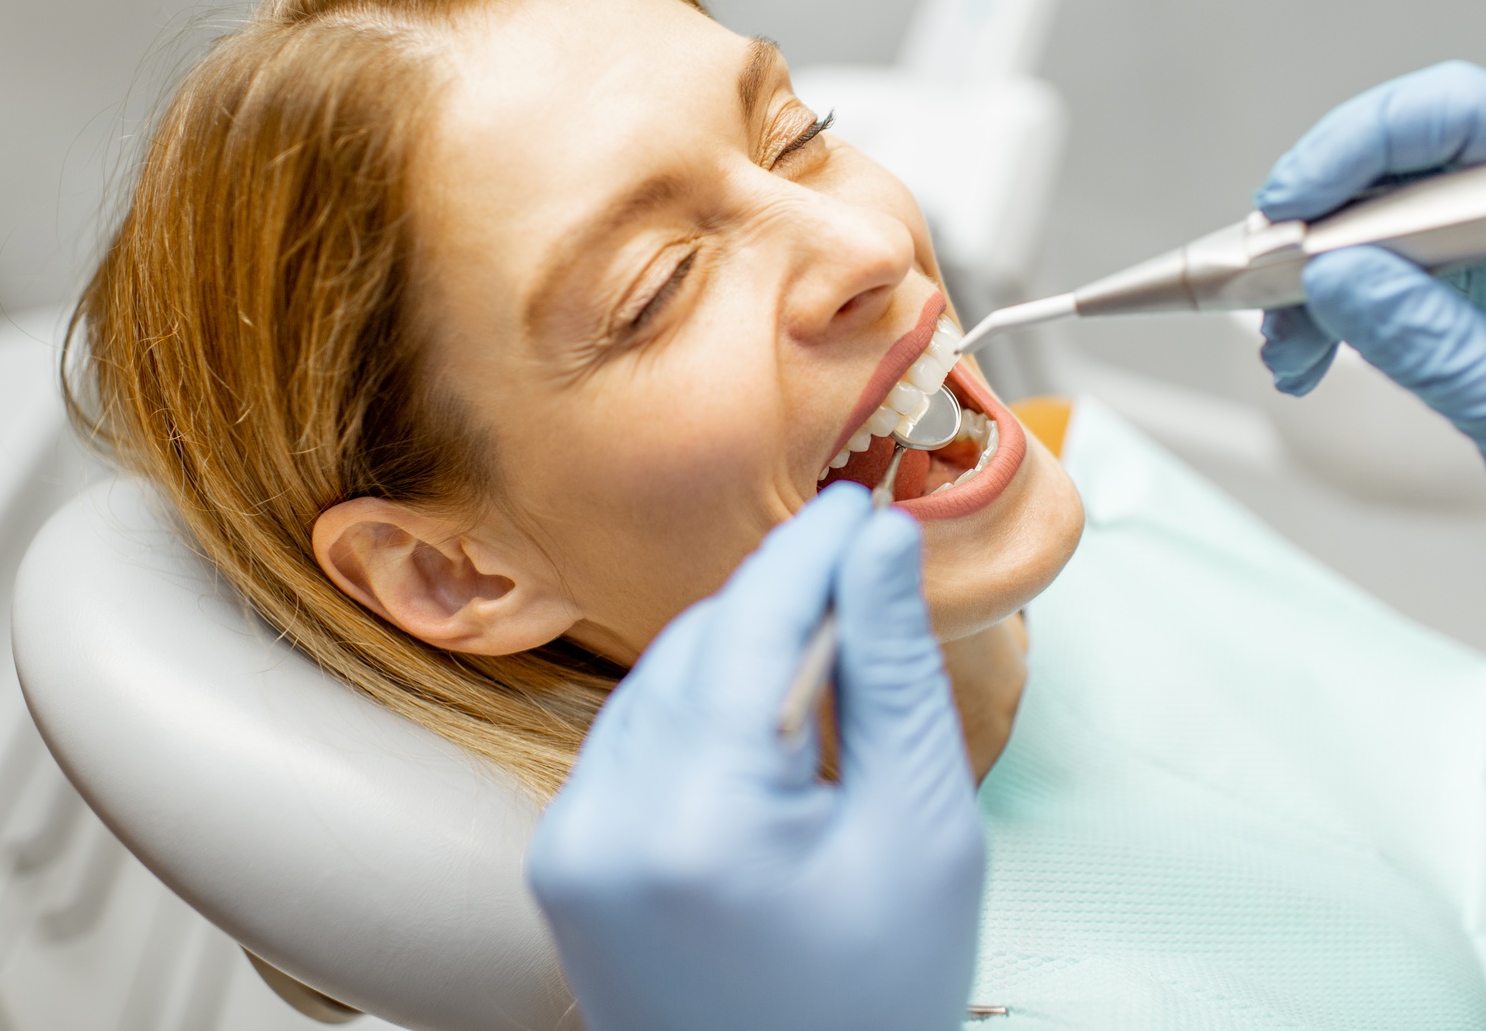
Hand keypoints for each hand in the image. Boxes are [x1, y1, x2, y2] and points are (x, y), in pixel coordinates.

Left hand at [525, 483, 984, 1030]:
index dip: (810, 550)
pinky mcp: (565, 863)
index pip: (749, 622)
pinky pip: (633, 738)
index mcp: (697, 818)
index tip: (862, 504)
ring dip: (741, 651)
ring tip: (831, 663)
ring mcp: (572, 846)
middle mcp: (604, 824)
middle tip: (865, 578)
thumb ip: (890, 671)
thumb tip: (877, 545)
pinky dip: (700, 710)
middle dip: (781, 601)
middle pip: (696, 644)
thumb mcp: (920, 830)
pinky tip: (769, 729)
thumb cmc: (876, 1000)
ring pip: (658, 681)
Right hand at [1254, 61, 1485, 622]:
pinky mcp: (1469, 295)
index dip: (1365, 141)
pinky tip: (1303, 355)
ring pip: (1373, 220)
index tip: (1294, 203)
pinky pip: (1376, 277)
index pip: (1465, 118)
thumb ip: (1432, 343)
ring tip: (1285, 344)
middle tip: (1262, 272)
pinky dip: (1326, 311)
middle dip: (1319, 211)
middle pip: (1401, 158)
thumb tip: (1332, 280)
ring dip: (1311, 273)